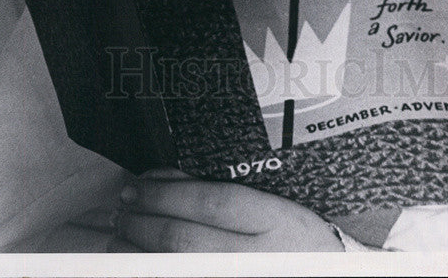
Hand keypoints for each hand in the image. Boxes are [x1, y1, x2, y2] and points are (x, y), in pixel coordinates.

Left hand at [108, 168, 344, 252]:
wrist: (328, 272)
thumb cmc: (298, 237)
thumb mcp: (275, 205)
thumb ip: (227, 192)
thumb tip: (166, 179)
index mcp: (274, 220)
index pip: (212, 201)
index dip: (167, 192)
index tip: (138, 184)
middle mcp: (258, 257)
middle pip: (186, 239)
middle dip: (143, 221)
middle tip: (123, 207)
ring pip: (177, 267)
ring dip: (137, 252)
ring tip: (119, 236)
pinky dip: (151, 271)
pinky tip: (135, 264)